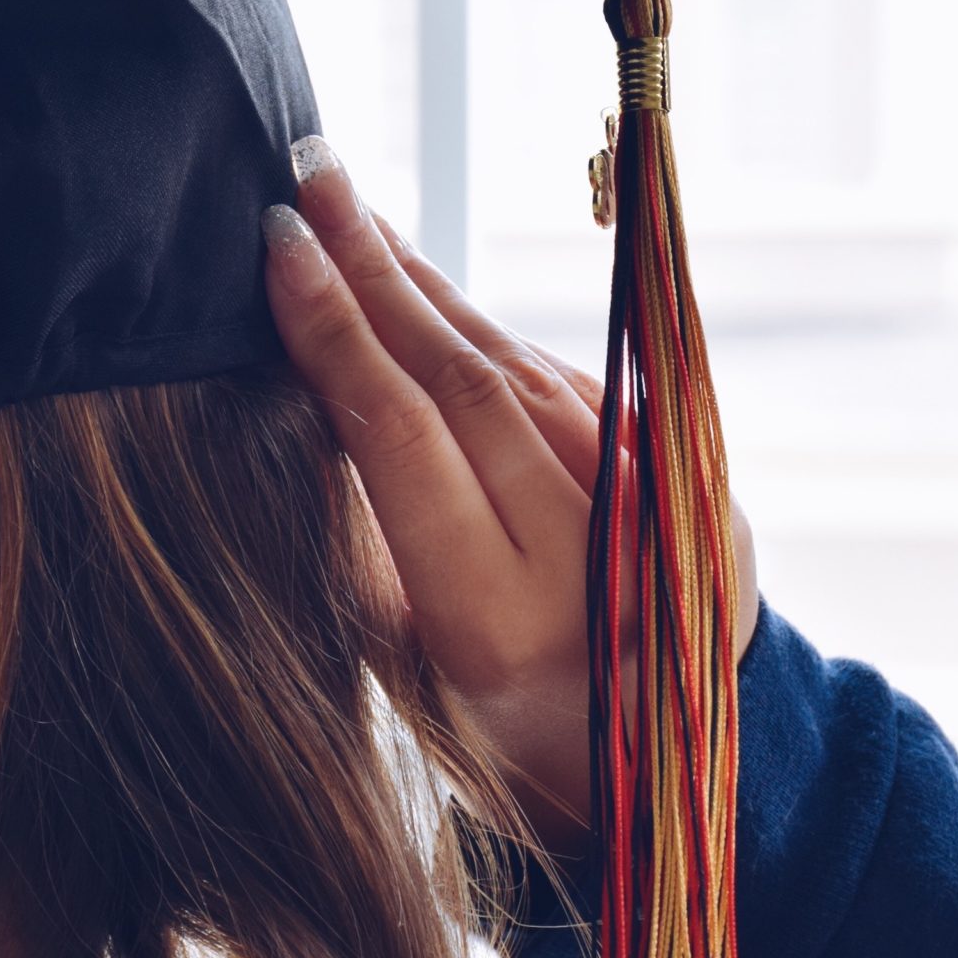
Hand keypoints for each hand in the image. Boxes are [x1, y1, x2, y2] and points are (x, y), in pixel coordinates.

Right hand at [262, 137, 758, 858]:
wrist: (670, 781)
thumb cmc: (500, 747)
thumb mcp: (409, 677)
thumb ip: (370, 539)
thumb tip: (314, 393)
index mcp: (495, 621)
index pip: (400, 437)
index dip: (334, 333)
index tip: (278, 248)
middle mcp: (581, 552)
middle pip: (459, 377)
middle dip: (374, 269)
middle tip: (308, 176)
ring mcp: (644, 506)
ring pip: (513, 362)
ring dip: (424, 282)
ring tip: (350, 208)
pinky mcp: (680, 478)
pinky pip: (560, 382)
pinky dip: (483, 331)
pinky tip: (425, 284)